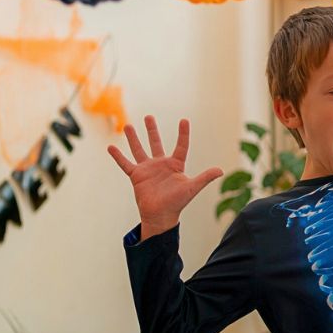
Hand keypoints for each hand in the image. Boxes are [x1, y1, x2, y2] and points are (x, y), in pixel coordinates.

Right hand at [108, 116, 223, 239]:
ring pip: (139, 150)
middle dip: (152, 130)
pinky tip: (111, 147)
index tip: (184, 120)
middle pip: (156, 143)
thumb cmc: (177, 203)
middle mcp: (161, 165)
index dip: (183, 134)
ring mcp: (148, 169)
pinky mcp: (136, 176)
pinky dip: (118, 156)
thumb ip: (205, 178)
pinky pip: (126, 164)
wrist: (160, 215)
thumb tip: (221, 170)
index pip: (181, 146)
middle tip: (149, 117)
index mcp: (175, 165)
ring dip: (133, 138)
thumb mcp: (192, 188)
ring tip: (128, 125)